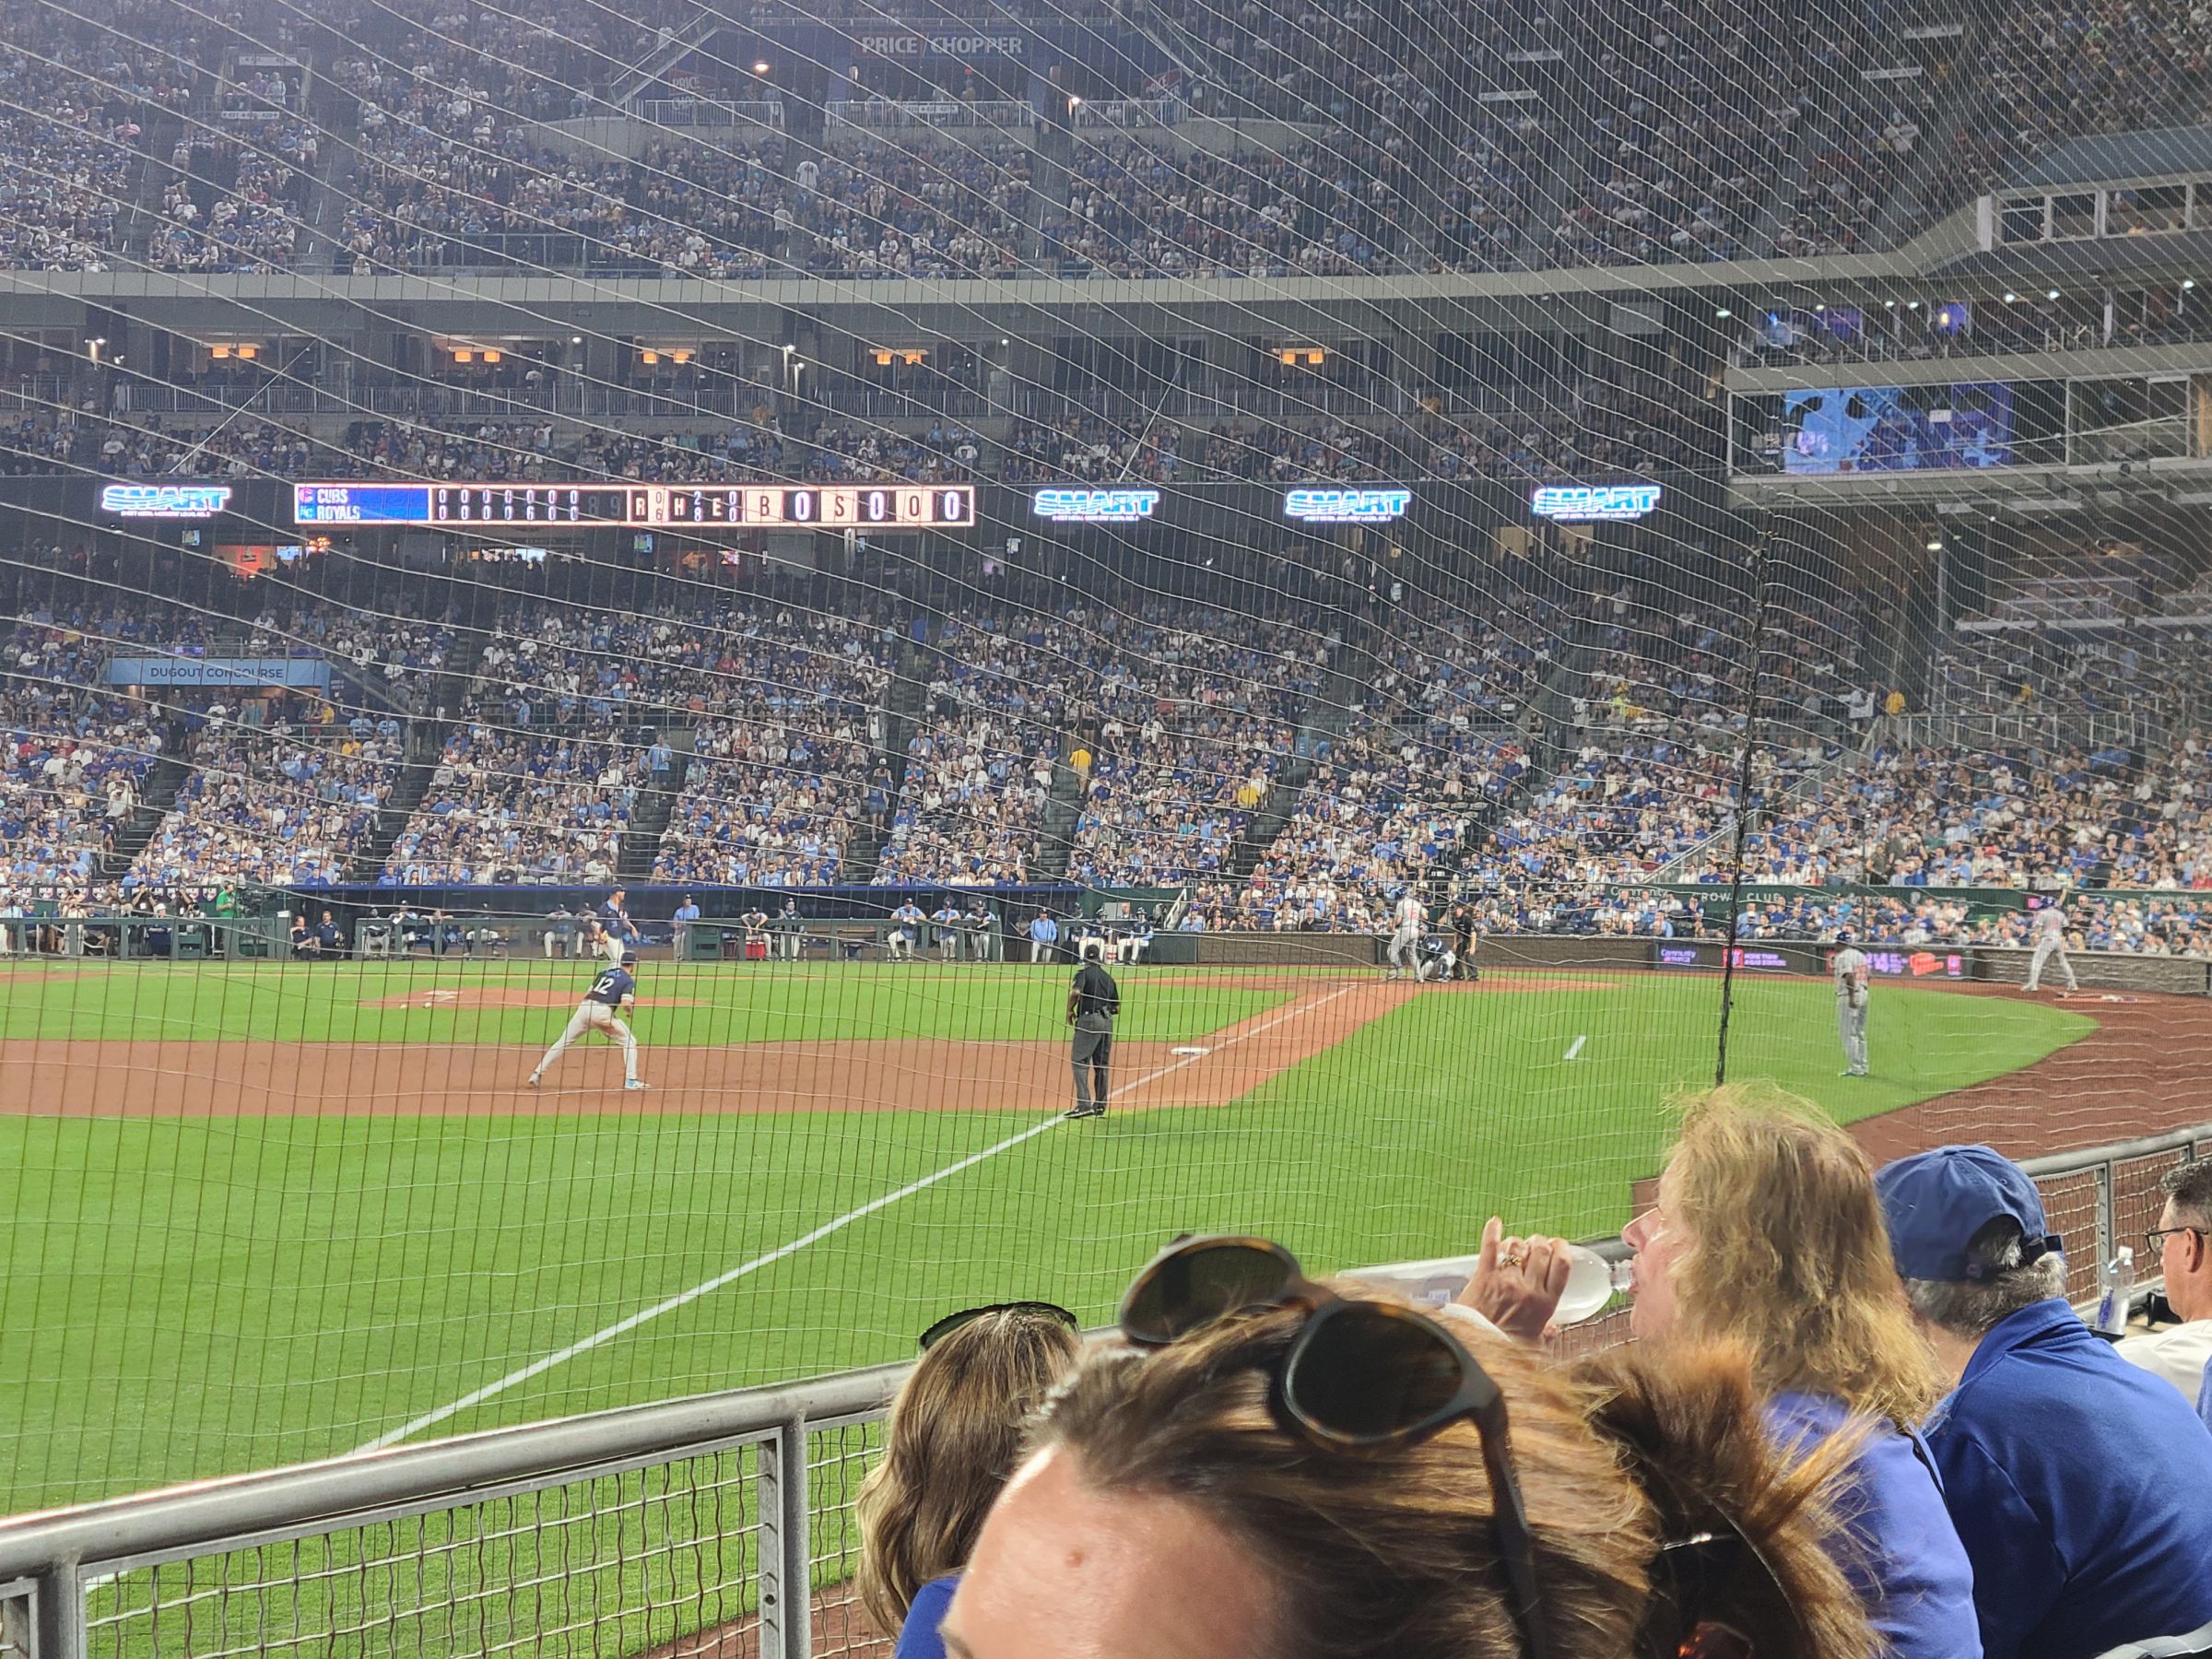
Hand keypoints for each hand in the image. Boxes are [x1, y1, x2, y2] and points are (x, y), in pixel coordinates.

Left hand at [1456, 1216, 1569, 1344]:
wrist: (1474, 1348)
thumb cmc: (1505, 1347)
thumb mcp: (1533, 1344)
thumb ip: (1546, 1334)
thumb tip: (1553, 1330)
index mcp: (1546, 1303)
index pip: (1562, 1265)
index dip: (1562, 1248)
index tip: (1559, 1244)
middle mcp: (1529, 1288)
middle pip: (1541, 1250)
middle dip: (1539, 1241)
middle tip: (1535, 1244)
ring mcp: (1506, 1279)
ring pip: (1517, 1245)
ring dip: (1517, 1242)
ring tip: (1514, 1247)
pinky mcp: (1484, 1274)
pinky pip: (1490, 1245)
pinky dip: (1492, 1231)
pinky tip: (1495, 1222)